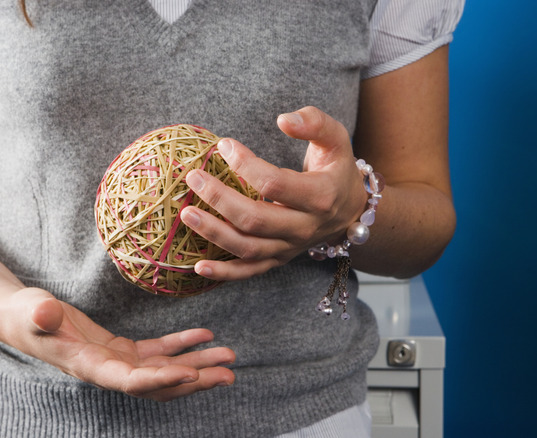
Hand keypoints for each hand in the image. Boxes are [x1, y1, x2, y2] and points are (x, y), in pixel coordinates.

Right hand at [0, 288, 235, 401]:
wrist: (21, 318)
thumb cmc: (24, 315)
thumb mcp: (30, 310)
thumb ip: (40, 315)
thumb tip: (46, 313)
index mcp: (89, 367)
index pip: (130, 381)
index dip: (161, 380)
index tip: (191, 374)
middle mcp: (108, 371)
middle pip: (158, 385)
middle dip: (194, 380)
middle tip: (228, 372)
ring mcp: (116, 362)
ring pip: (163, 371)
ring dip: (197, 365)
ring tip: (228, 356)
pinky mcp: (120, 349)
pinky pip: (156, 351)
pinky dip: (181, 346)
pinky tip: (204, 335)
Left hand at [179, 106, 367, 280]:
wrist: (351, 209)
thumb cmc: (336, 168)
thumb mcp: (338, 138)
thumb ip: (315, 123)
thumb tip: (284, 119)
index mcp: (321, 196)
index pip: (275, 183)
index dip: (245, 164)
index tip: (223, 145)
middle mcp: (305, 227)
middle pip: (255, 219)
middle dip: (219, 198)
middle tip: (193, 178)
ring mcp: (291, 248)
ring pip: (248, 248)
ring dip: (214, 233)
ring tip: (186, 213)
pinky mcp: (279, 259)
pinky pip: (250, 271)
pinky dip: (224, 273)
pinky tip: (198, 266)